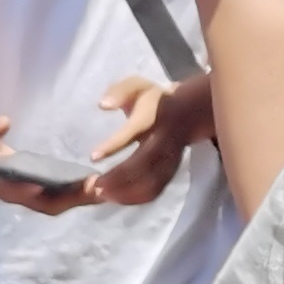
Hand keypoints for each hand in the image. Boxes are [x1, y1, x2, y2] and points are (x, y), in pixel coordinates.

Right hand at [0, 105, 90, 214]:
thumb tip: (4, 122)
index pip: (22, 192)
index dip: (44, 192)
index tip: (68, 186)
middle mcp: (15, 192)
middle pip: (47, 203)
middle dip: (73, 199)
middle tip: (100, 189)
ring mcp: (25, 192)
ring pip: (56, 202)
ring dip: (80, 198)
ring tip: (109, 188)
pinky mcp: (34, 186)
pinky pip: (58, 194)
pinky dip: (77, 192)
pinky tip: (98, 184)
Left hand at [88, 75, 213, 208]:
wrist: (190, 111)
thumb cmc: (152, 100)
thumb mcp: (137, 85)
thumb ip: (119, 91)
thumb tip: (103, 105)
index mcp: (154, 117)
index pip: (135, 132)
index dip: (115, 145)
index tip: (94, 157)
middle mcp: (164, 140)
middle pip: (144, 163)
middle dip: (119, 178)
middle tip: (94, 186)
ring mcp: (170, 158)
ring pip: (152, 181)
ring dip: (127, 191)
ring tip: (102, 195)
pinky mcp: (171, 170)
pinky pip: (156, 189)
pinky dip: (136, 198)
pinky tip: (117, 198)